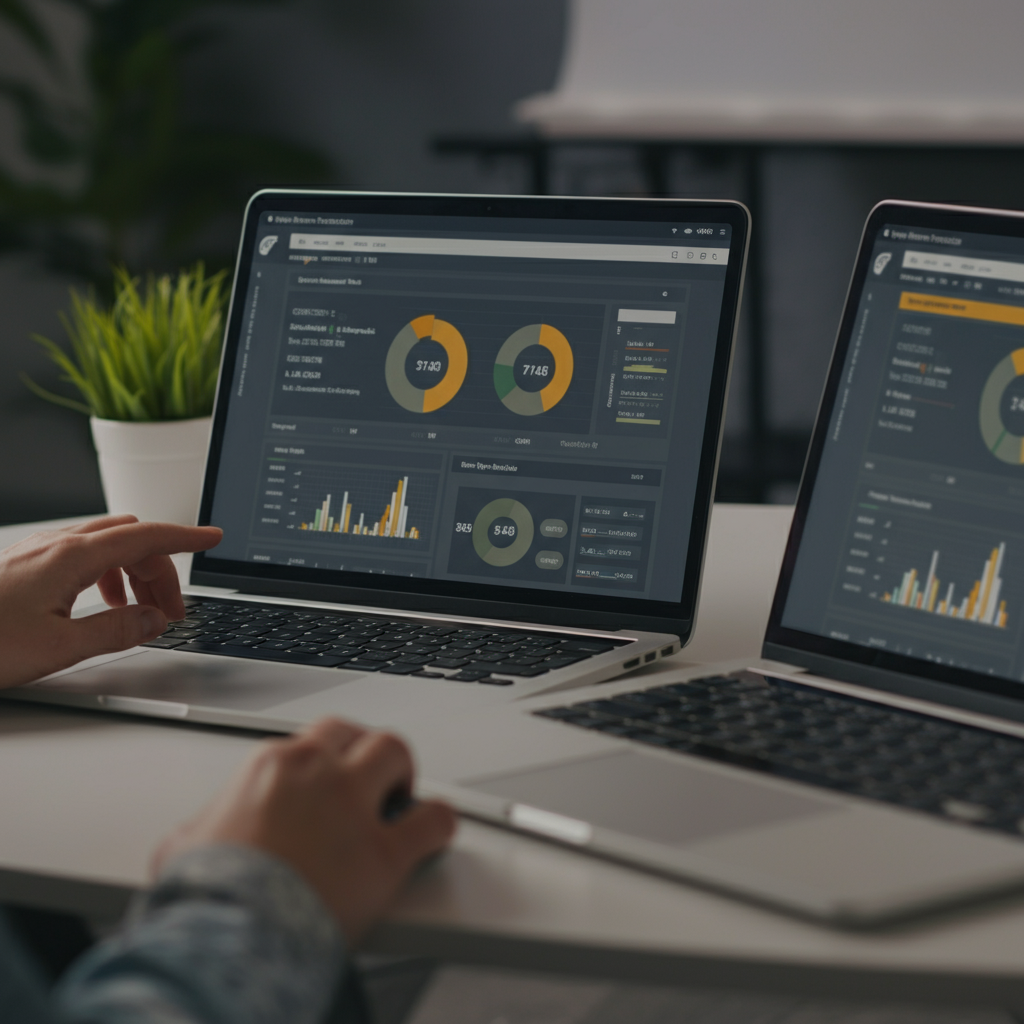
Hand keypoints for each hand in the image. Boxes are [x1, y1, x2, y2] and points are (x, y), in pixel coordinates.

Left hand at [0, 515, 221, 687]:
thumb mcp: (59, 648)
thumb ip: (116, 631)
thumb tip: (153, 621)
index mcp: (72, 557)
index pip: (147, 536)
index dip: (186, 538)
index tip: (214, 538)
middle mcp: (56, 545)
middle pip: (131, 540)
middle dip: (161, 571)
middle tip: (171, 613)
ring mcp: (38, 552)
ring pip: (107, 546)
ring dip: (133, 575)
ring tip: (137, 615)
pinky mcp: (25, 565)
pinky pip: (82, 557)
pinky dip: (107, 576)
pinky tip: (99, 607)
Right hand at [152, 718, 456, 941]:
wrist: (226, 939)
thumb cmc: (203, 898)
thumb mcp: (184, 846)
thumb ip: (204, 825)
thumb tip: (199, 834)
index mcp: (271, 766)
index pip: (313, 739)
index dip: (324, 760)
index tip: (327, 777)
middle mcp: (318, 774)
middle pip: (356, 734)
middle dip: (364, 751)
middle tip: (368, 776)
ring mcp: (354, 807)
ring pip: (395, 753)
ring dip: (401, 771)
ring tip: (401, 792)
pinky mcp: (385, 852)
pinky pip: (432, 820)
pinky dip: (438, 822)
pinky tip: (434, 830)